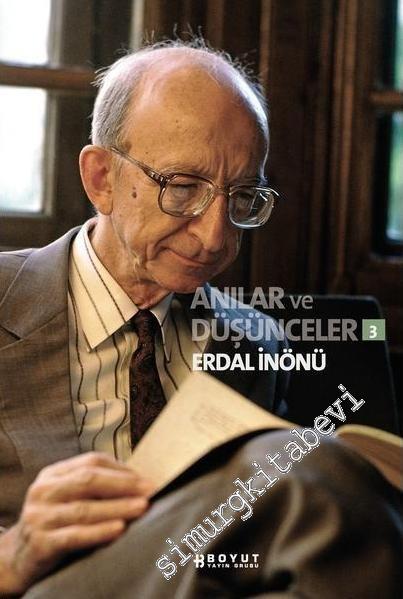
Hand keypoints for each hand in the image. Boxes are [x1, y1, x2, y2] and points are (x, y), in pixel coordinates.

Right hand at [0, 452, 153, 595]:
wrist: (18, 558)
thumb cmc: (55, 523)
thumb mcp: (67, 497)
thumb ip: (95, 487)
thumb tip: (139, 482)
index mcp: (53, 473)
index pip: (92, 462)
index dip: (122, 469)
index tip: (147, 478)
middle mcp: (43, 490)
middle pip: (89, 480)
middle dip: (124, 485)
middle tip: (150, 490)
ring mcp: (39, 516)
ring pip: (85, 508)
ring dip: (118, 507)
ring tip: (142, 507)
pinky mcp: (40, 543)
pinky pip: (75, 535)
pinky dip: (100, 531)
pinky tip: (119, 529)